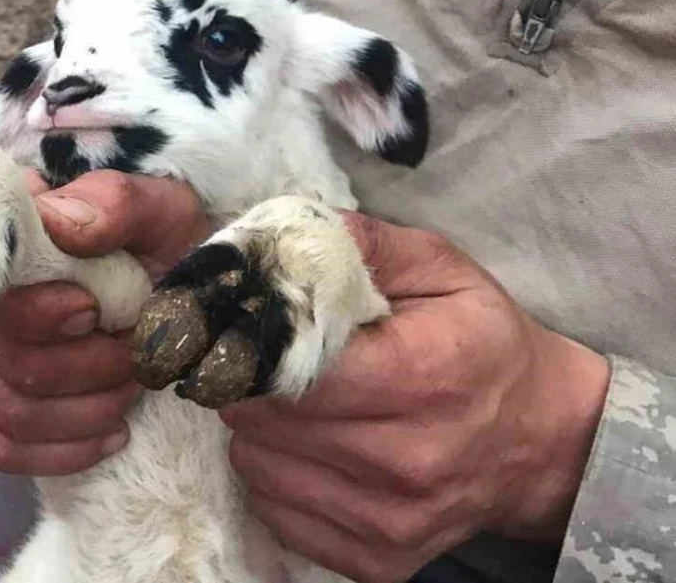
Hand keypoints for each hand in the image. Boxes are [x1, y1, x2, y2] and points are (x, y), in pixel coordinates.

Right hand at [0, 169, 209, 475]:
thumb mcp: (152, 206)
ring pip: (11, 418)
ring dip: (88, 413)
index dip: (47, 318)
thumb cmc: (148, 236)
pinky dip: (63, 452)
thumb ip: (112, 204)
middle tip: (135, 354)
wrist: (154, 268)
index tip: (98, 313)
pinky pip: (1, 449)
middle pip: (12, 371)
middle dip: (92, 373)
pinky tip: (110, 435)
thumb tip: (59, 224)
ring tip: (129, 387)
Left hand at [220, 212, 611, 582]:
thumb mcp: (440, 269)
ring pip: (257, 468)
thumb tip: (282, 239)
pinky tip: (311, 451)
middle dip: (249, 386)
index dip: (253, 347)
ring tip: (298, 408)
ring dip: (259, 433)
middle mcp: (405, 459)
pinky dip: (277, 478)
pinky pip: (277, 513)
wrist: (543, 440)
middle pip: (262, 421)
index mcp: (420, 375)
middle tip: (268, 367)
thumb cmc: (483, 343)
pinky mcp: (377, 559)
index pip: (287, 370)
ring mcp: (390, 519)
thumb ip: (360, 245)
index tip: (246, 333)